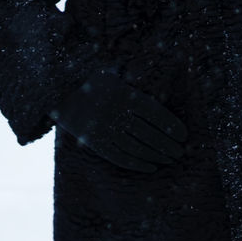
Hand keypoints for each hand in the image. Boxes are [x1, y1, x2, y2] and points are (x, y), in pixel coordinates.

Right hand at [50, 67, 187, 172]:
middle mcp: (116, 112)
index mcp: (123, 93)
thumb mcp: (113, 74)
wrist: (57, 90)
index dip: (170, 125)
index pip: (154, 112)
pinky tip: (150, 167)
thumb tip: (158, 81)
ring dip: (155, 155)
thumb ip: (132, 80)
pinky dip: (137, 163)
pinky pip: (119, 156)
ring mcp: (105, 128)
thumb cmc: (90, 79)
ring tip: (169, 159)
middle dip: (166, 144)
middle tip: (180, 152)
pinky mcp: (95, 142)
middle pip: (148, 132)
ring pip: (136, 146)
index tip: (184, 134)